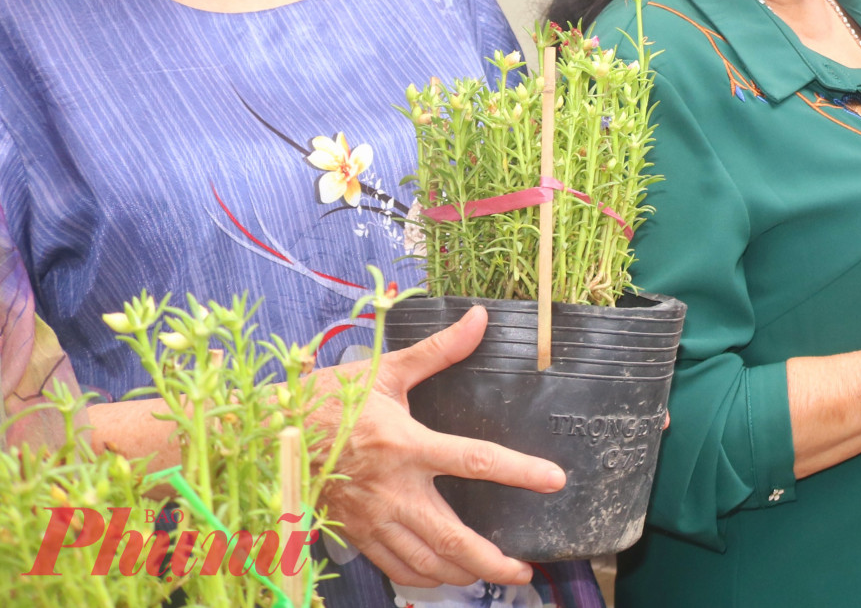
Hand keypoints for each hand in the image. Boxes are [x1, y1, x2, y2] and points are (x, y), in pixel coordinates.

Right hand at [318, 307, 566, 587]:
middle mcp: (392, 490)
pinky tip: (445, 578)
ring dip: (464, 575)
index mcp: (406, 445)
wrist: (268, 435)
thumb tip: (481, 318)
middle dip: (493, 561)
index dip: (519, 472)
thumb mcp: (386, 370)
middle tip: (525, 571)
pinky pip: (394, 567)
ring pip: (425, 562)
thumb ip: (440, 350)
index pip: (475, 460)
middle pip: (453, 538)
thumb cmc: (329, 399)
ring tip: (495, 576)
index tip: (554, 481)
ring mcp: (372, 519)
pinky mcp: (354, 534)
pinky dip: (424, 579)